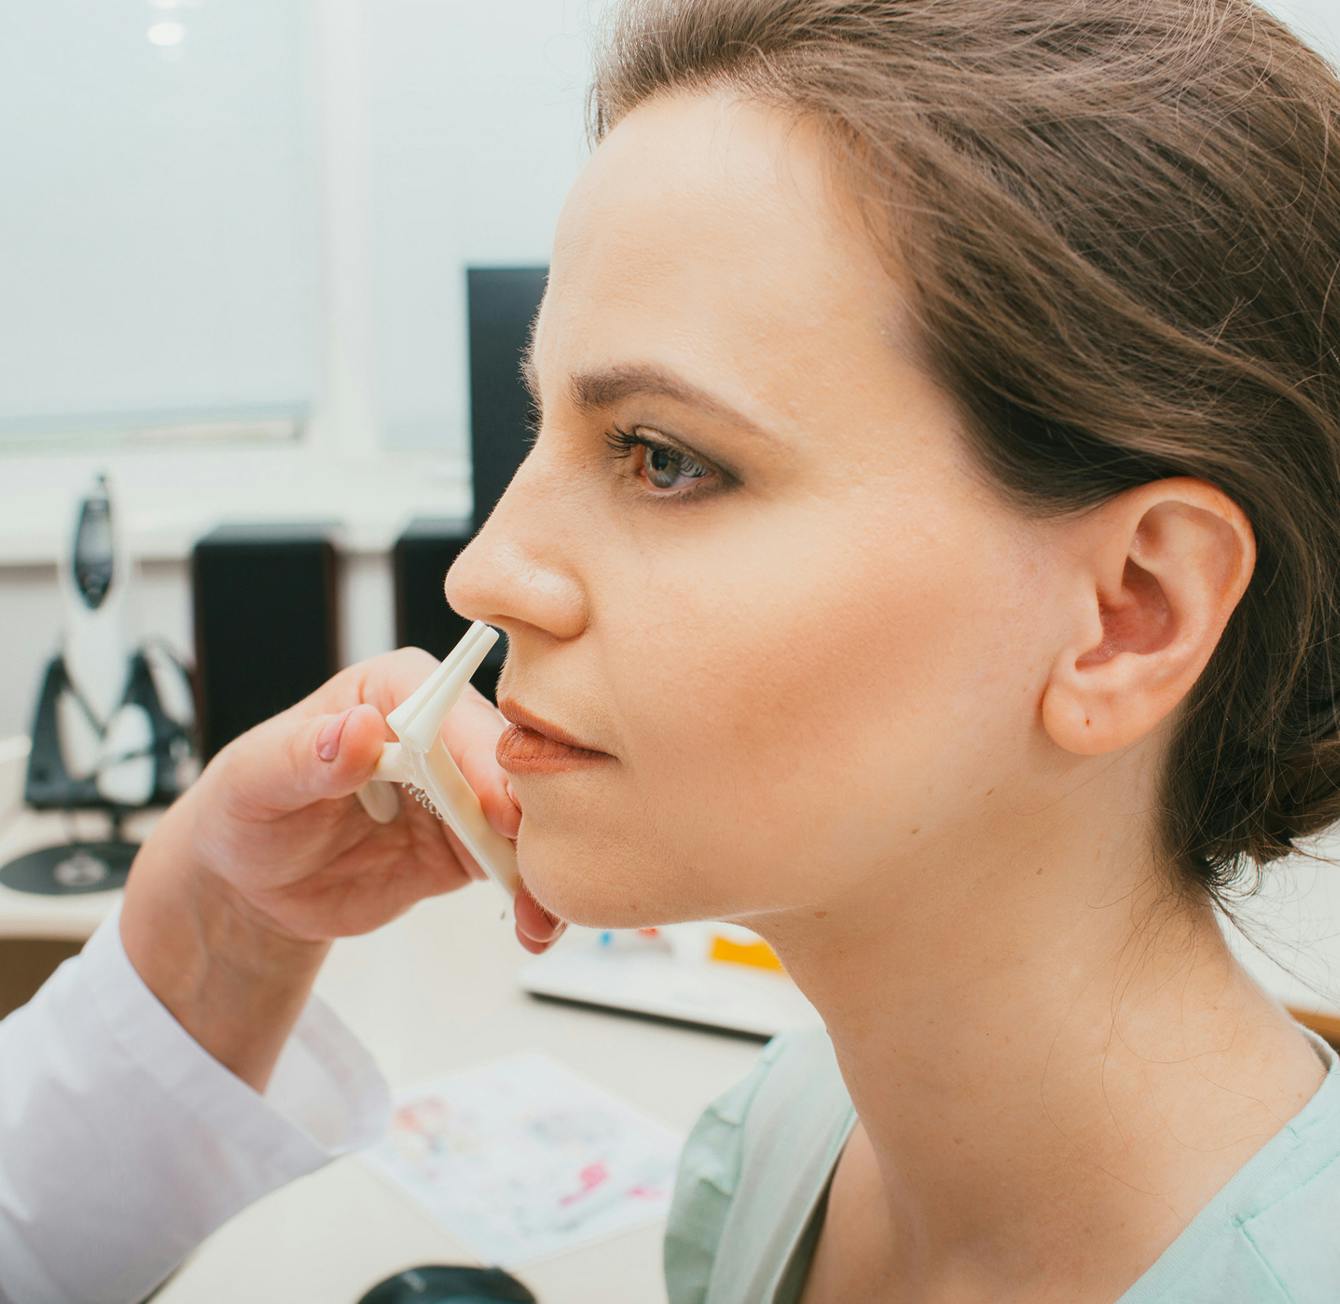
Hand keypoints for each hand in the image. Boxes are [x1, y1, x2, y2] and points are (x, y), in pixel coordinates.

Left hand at [121, 648, 560, 1088]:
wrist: (255, 879)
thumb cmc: (250, 805)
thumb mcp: (256, 779)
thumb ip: (306, 755)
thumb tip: (356, 728)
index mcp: (397, 689)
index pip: (451, 711)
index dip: (479, 755)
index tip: (498, 807)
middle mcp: (443, 732)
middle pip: (506, 762)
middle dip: (529, 814)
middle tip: (545, 868)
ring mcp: (464, 791)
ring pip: (523, 817)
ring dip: (542, 865)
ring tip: (544, 917)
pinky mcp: (470, 846)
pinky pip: (513, 867)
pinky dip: (531, 897)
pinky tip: (536, 929)